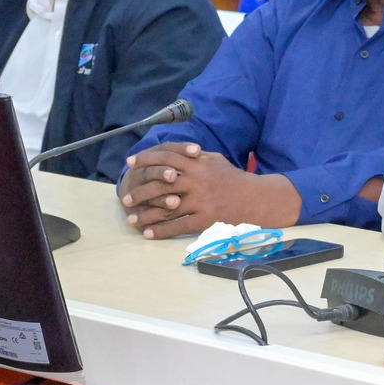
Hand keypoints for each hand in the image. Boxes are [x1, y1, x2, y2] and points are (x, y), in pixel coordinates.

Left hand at [119, 143, 301, 238]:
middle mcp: (197, 180)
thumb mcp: (217, 161)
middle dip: (140, 191)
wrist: (257, 199)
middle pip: (161, 183)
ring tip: (132, 220)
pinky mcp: (205, 218)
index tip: (130, 164)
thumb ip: (196, 156)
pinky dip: (161, 231)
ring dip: (146, 214)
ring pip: (166, 207)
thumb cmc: (236, 179)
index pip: (166, 157)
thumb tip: (178, 150)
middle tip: (126, 198)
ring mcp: (201, 200)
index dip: (146, 159)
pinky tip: (149, 234)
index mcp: (198, 163)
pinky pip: (178, 226)